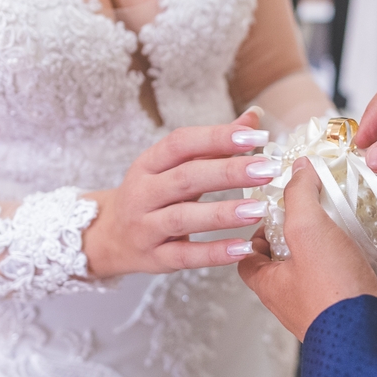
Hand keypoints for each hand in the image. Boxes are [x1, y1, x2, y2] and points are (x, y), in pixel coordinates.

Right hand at [85, 109, 279, 276]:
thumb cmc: (153, 196)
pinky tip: (242, 249)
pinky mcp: (155, 258)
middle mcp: (143, 193)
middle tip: (266, 170)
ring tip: (258, 209)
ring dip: (222, 214)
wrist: (110, 237)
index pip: (181, 143)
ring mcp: (146, 227)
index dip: (218, 137)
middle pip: (185, 178)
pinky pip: (185, 256)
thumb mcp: (174, 167)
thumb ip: (213, 145)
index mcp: (148, 164)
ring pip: (183, 218)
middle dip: (228, 172)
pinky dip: (213, 253)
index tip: (257, 136)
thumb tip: (254, 118)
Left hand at [240, 159, 376, 340]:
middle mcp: (299, 290)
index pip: (252, 251)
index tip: (280, 206)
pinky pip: (374, 267)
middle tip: (346, 207)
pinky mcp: (364, 299)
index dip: (262, 226)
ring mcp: (333, 295)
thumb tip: (300, 169)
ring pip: (348, 250)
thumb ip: (299, 194)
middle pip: (307, 244)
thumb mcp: (306, 231)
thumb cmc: (332, 298)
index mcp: (271, 281)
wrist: (374, 343)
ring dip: (372, 233)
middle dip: (333, 220)